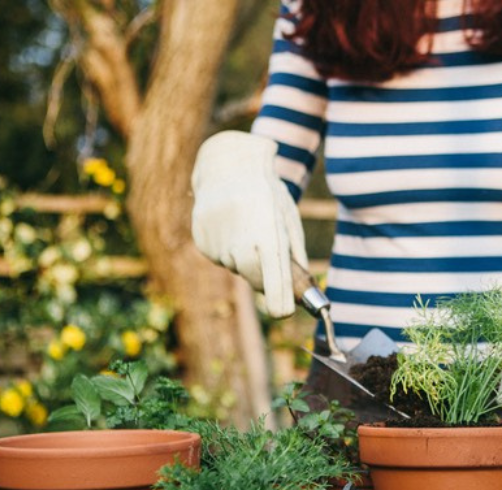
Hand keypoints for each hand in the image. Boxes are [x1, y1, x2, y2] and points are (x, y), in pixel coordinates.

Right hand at [191, 131, 306, 317]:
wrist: (230, 164)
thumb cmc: (269, 195)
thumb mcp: (289, 222)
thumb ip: (295, 258)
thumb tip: (300, 292)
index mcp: (269, 233)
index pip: (275, 280)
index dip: (280, 302)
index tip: (284, 312)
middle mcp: (240, 238)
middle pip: (254, 279)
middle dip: (264, 280)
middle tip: (269, 263)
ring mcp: (217, 239)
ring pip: (236, 267)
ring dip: (245, 259)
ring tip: (247, 228)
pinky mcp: (201, 238)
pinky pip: (219, 257)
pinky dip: (227, 250)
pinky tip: (231, 226)